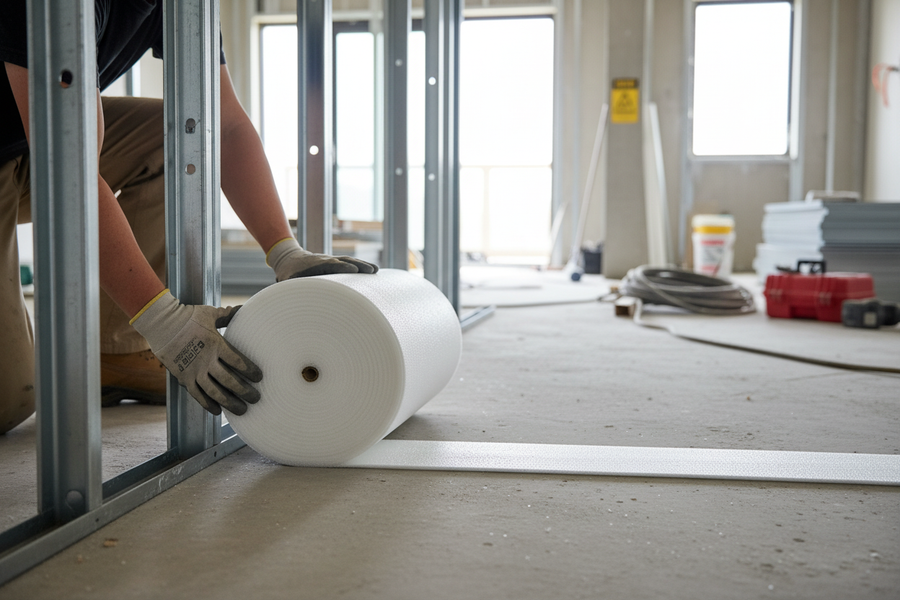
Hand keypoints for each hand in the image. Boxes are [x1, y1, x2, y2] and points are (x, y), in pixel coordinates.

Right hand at [130, 291, 261, 414]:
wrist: (160, 323)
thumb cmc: (187, 316)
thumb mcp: (209, 313)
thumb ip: (227, 314)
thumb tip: (241, 308)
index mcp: (216, 344)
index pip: (238, 361)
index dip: (250, 371)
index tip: (260, 377)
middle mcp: (206, 360)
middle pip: (229, 381)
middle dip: (245, 392)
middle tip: (256, 398)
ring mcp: (194, 370)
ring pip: (215, 392)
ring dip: (230, 403)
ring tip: (242, 410)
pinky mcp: (183, 377)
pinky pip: (197, 395)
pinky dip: (208, 404)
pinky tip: (217, 411)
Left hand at [266, 237, 377, 281]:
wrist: (289, 258)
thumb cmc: (287, 273)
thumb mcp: (285, 281)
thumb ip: (290, 288)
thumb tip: (294, 301)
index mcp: (314, 264)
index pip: (330, 264)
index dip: (342, 267)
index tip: (354, 271)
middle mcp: (326, 260)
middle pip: (344, 260)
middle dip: (358, 265)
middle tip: (372, 271)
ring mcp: (332, 261)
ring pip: (349, 260)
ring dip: (362, 265)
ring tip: (376, 271)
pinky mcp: (336, 264)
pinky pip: (350, 263)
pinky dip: (361, 266)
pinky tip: (373, 270)